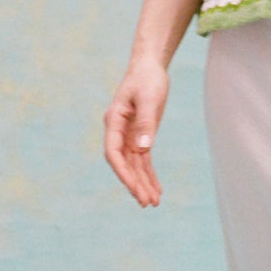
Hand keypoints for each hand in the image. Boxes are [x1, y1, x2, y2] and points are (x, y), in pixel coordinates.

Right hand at [104, 56, 169, 206]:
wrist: (149, 67)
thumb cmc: (147, 79)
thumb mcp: (149, 99)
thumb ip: (145, 123)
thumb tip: (143, 149)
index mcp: (114, 121)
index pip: (114, 153)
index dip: (123, 173)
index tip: (134, 188)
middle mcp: (118, 131)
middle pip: (124, 164)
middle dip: (135, 184)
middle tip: (146, 203)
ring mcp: (128, 135)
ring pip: (134, 165)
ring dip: (143, 183)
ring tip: (152, 203)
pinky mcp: (140, 135)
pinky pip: (143, 160)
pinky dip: (149, 174)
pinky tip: (156, 189)